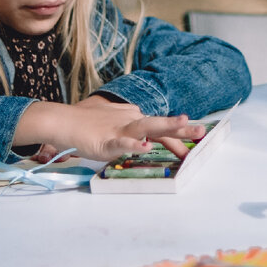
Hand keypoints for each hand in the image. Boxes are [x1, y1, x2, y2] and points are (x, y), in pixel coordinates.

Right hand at [73, 94, 205, 158]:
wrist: (64, 121)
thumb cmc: (88, 125)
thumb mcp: (114, 128)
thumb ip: (131, 135)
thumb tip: (146, 142)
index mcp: (133, 119)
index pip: (160, 128)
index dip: (178, 137)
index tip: (193, 145)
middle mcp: (130, 121)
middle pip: (159, 125)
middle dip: (182, 129)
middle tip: (202, 131)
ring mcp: (119, 129)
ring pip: (146, 127)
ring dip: (165, 125)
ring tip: (182, 122)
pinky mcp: (106, 140)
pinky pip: (121, 142)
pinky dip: (133, 145)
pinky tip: (145, 147)